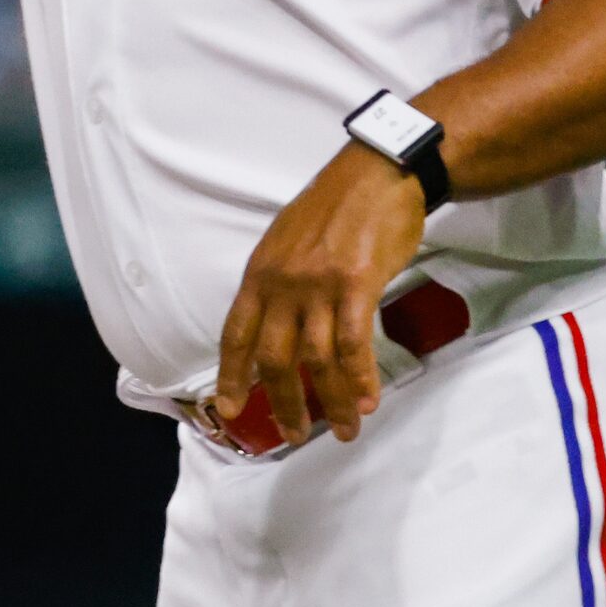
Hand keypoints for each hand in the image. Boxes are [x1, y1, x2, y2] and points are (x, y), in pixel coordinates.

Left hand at [212, 144, 426, 446]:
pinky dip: (360, 378)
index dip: (231, 375)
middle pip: (272, 357)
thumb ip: (278, 282)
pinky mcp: (357, 284)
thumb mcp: (287, 240)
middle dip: (282, 402)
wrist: (377, 172)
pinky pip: (353, 343)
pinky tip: (367, 400)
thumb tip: (276, 323)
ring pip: (316, 360)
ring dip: (330, 402)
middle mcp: (282, 282)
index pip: (236, 333)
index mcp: (260, 273)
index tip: (228, 407)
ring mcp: (318, 284)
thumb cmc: (336, 206)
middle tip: (293, 433)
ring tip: (342, 429)